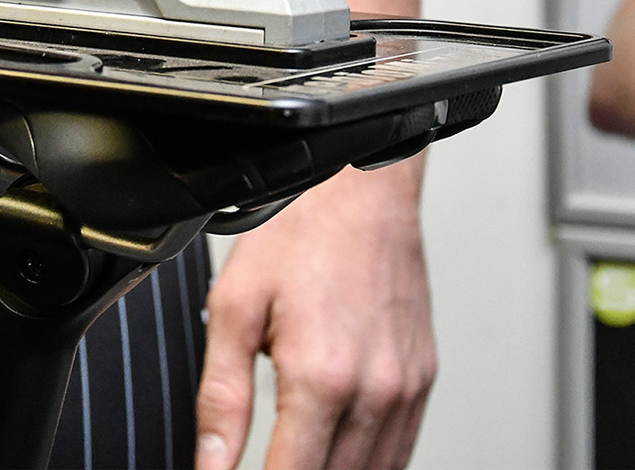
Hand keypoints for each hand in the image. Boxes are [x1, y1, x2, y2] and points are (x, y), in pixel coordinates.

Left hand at [195, 159, 433, 469]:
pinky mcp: (423, 380)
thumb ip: (221, 397)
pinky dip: (366, 465)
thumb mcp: (235, 308)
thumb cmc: (301, 235)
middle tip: (258, 464)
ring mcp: (405, 389)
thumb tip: (211, 463)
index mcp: (321, 377)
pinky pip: (400, 452)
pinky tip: (334, 456)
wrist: (362, 192)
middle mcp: (373, 391)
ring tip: (292, 459)